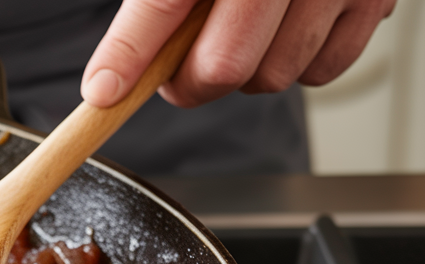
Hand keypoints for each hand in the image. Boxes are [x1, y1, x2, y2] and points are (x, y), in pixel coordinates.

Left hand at [81, 0, 396, 108]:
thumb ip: (155, 5)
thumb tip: (111, 74)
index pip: (164, 4)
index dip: (130, 55)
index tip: (104, 93)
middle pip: (222, 64)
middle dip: (188, 79)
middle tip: (174, 66)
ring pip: (270, 77)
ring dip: (243, 71)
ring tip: (240, 27)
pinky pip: (320, 71)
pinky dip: (295, 65)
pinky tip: (284, 28)